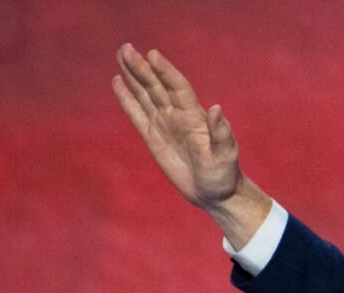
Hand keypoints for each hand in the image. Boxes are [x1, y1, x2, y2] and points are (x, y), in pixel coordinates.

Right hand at [112, 44, 269, 246]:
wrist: (215, 193)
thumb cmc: (224, 174)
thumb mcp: (225, 155)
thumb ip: (220, 132)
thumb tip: (217, 108)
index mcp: (195, 117)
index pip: (178, 87)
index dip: (166, 71)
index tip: (153, 55)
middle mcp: (178, 116)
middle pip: (157, 86)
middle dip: (142, 67)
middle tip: (127, 48)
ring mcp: (165, 125)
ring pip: (145, 95)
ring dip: (133, 76)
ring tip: (121, 54)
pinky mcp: (153, 138)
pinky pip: (137, 115)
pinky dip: (127, 99)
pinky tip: (118, 82)